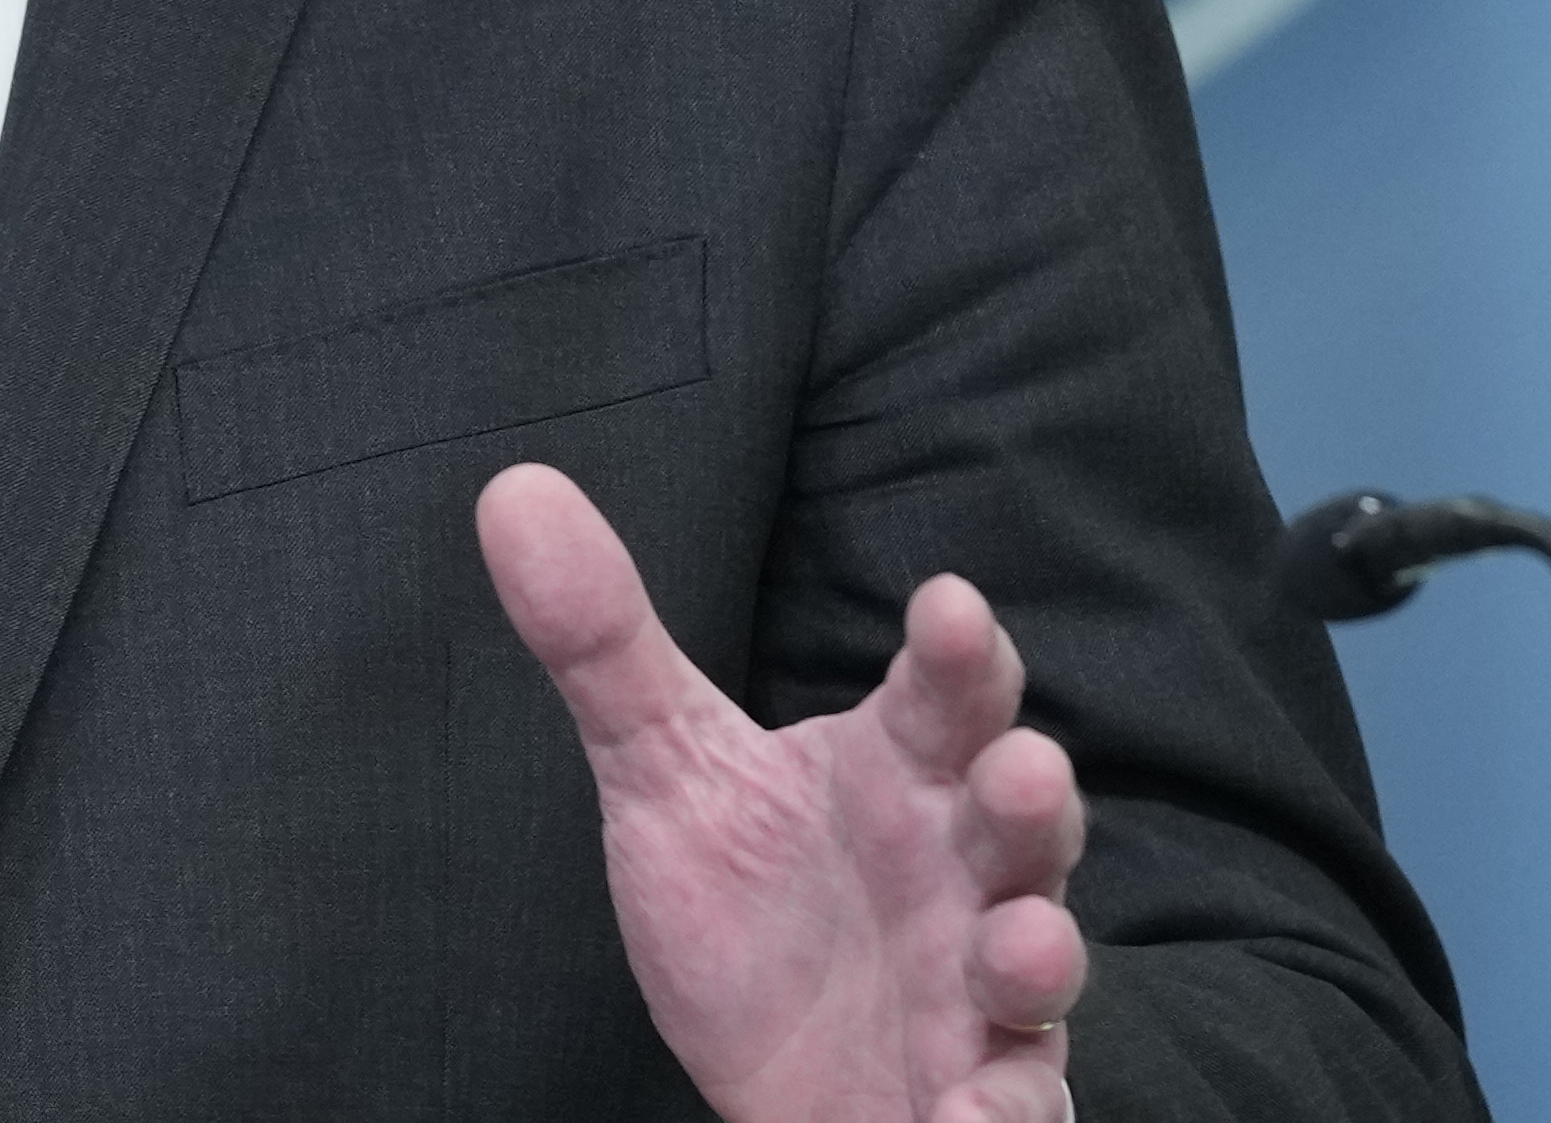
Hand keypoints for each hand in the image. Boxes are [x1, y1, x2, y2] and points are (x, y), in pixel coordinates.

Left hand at [478, 465, 1086, 1122]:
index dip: (955, 652)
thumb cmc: (754, 905)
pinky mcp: (981, 1095)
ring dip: (1038, 951)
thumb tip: (512, 490)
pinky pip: (1012, 1105)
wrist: (780, 1074)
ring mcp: (983, 989)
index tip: (946, 606)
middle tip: (1021, 769)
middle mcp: (964, 871)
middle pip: (1018, 820)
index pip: (943, 696)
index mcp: (900, 772)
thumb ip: (604, 644)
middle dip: (1032, 796)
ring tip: (1018, 946)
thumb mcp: (664, 774)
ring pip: (1036, 962)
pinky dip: (998, 1115)